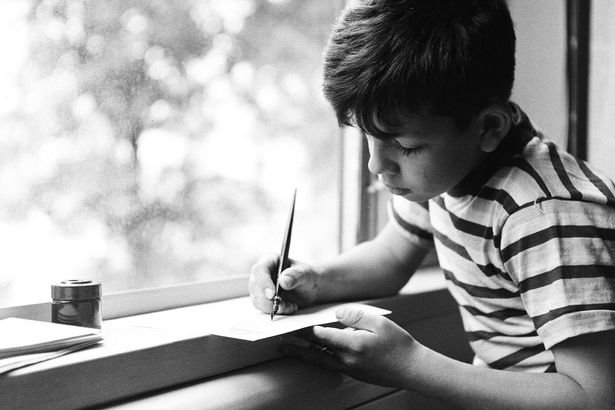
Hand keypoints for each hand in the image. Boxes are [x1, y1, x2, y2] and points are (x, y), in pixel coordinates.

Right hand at [249, 253, 321, 314]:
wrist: (312, 290)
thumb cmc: (308, 277)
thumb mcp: (306, 274)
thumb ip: (296, 275)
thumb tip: (283, 281)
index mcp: (270, 261)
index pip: (260, 270)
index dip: (263, 282)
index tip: (272, 294)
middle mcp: (262, 273)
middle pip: (254, 286)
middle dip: (267, 299)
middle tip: (282, 305)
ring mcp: (261, 287)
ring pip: (257, 299)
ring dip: (272, 306)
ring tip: (290, 306)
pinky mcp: (263, 299)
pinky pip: (263, 307)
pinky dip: (275, 311)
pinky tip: (289, 307)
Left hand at [282, 306, 418, 387]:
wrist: (413, 369)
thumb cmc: (399, 344)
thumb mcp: (379, 322)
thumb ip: (355, 315)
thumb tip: (337, 313)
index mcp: (352, 345)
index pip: (320, 336)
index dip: (303, 330)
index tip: (290, 324)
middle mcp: (347, 360)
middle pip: (314, 353)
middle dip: (296, 347)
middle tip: (280, 343)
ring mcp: (350, 369)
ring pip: (321, 361)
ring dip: (305, 355)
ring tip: (290, 350)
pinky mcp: (354, 373)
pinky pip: (332, 364)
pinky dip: (320, 358)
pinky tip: (316, 352)